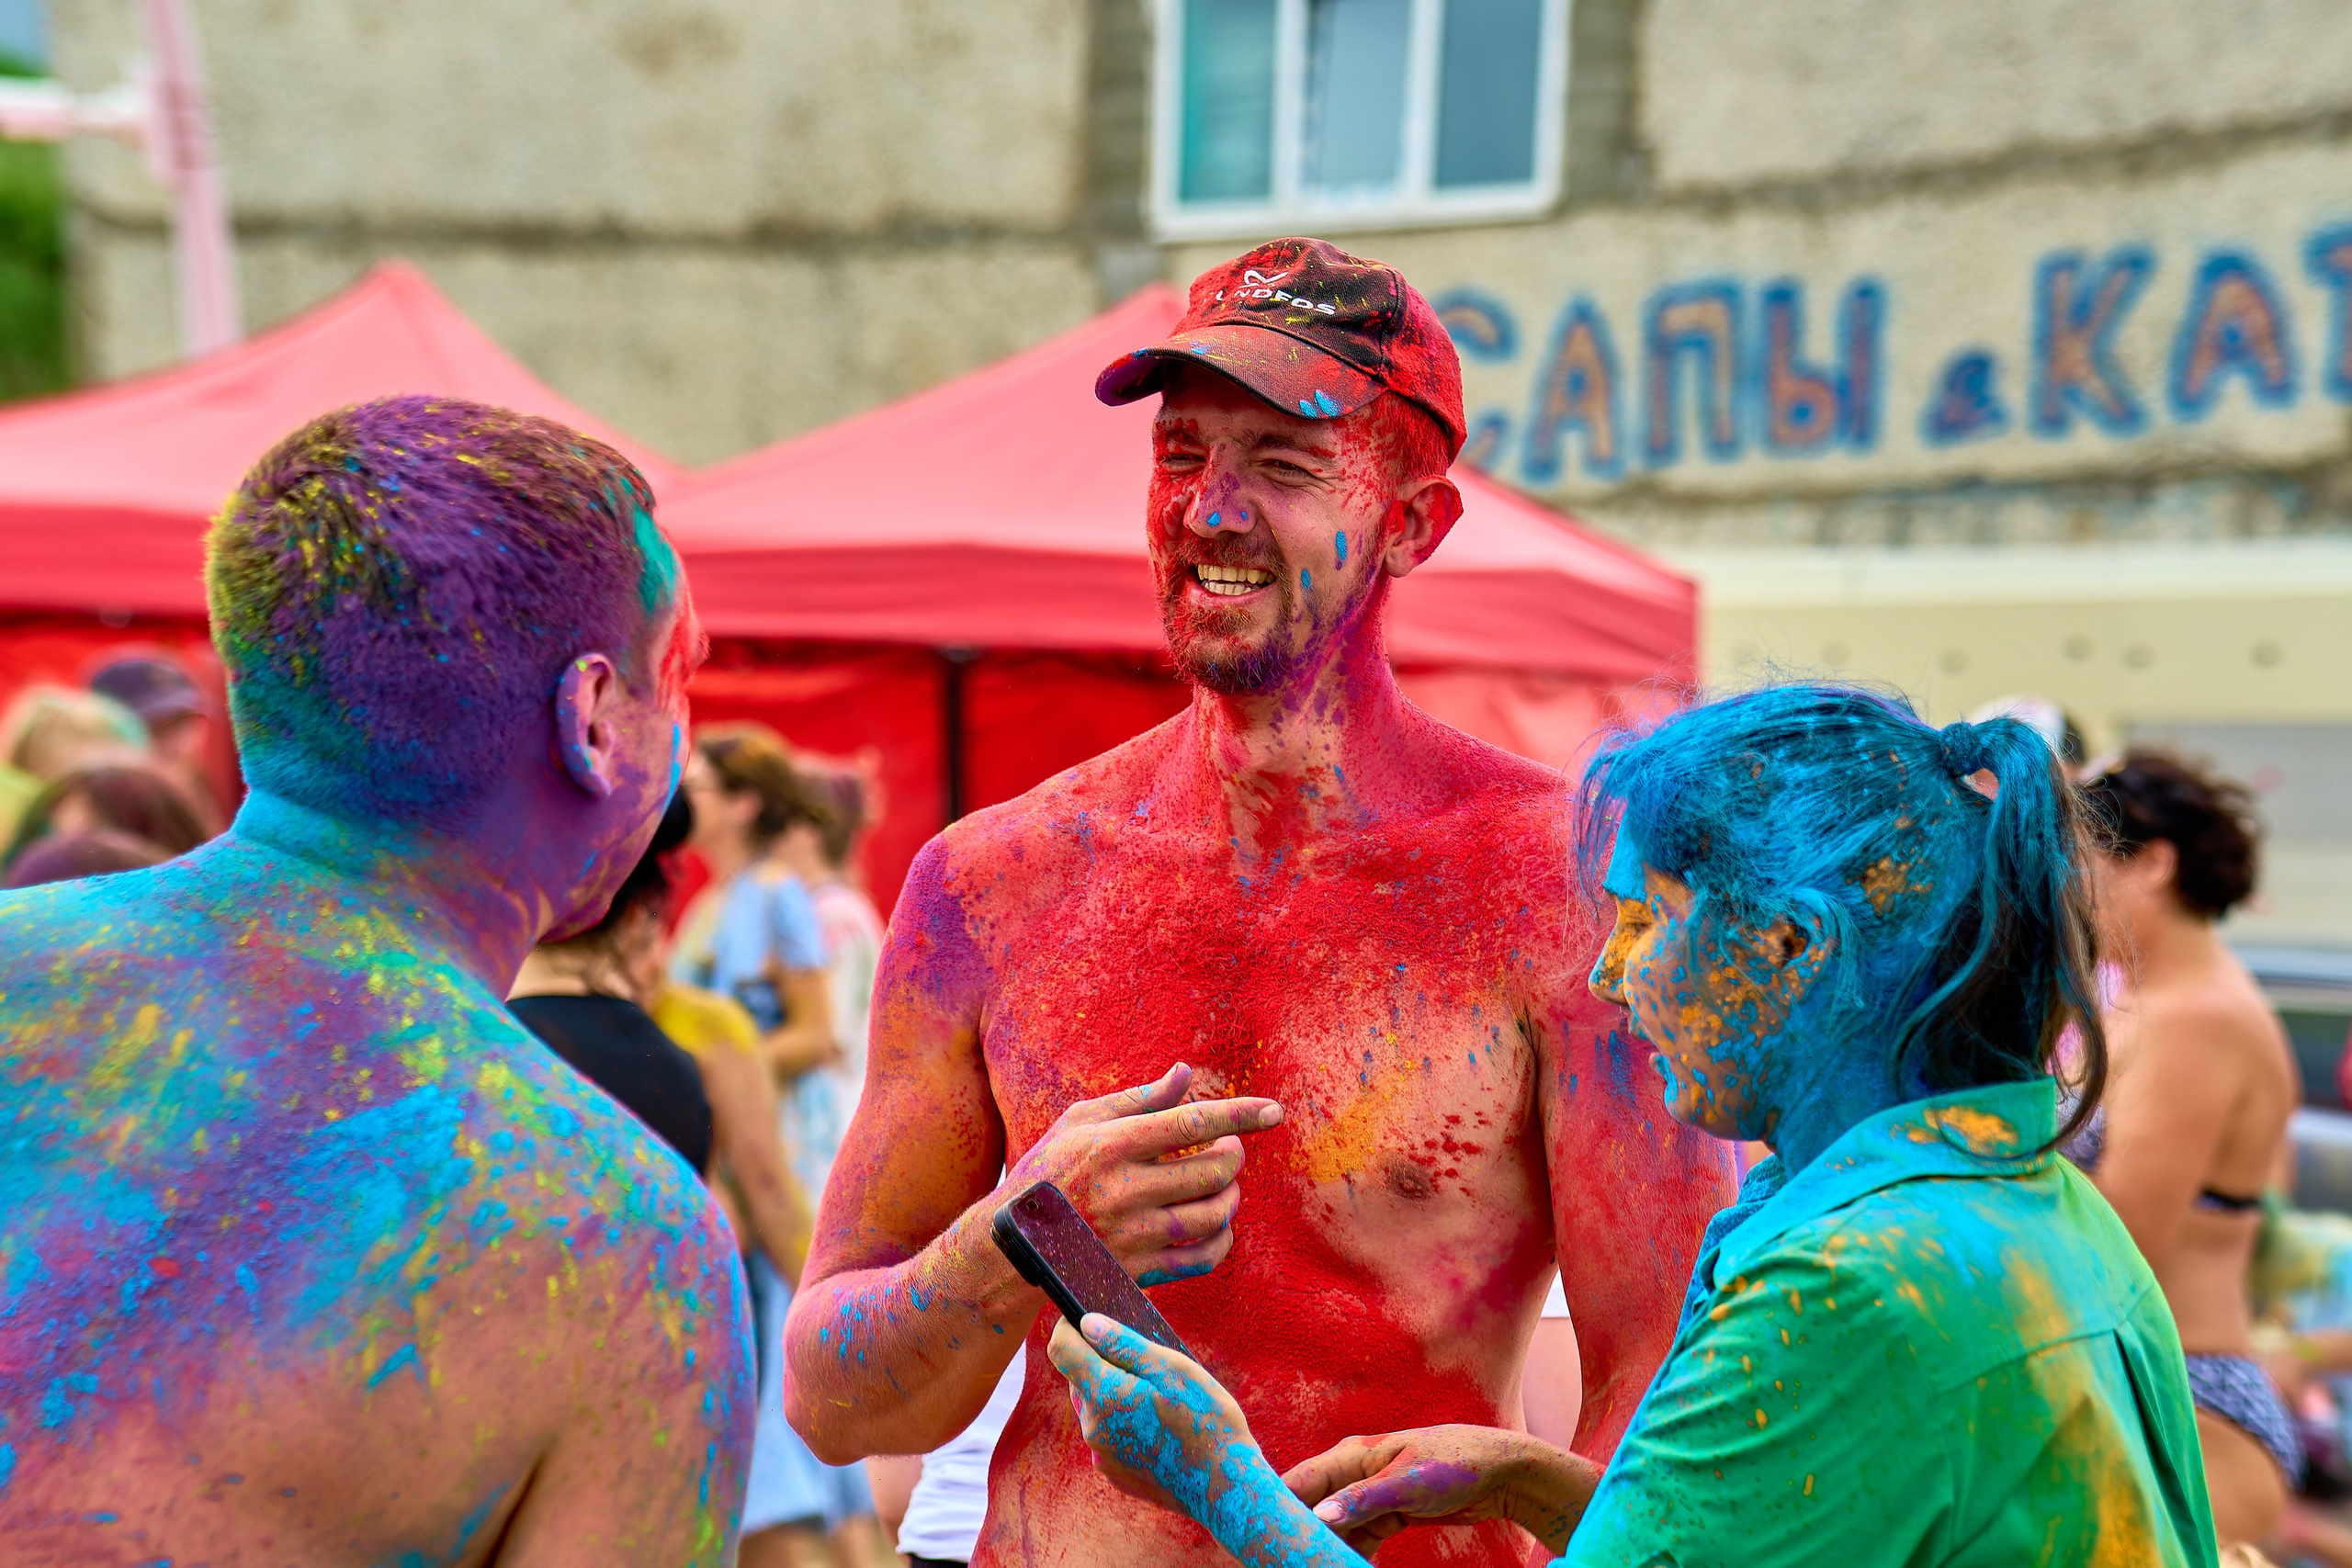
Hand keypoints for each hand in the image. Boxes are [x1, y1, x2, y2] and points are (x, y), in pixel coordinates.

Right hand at [1006, 1063, 1281, 1286]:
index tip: (1274, 1111)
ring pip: (1212, 1215)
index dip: (1239, 1115)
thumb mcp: (1079, 1122)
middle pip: (1211, 1172)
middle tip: (1230, 1147)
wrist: (1010, 1246)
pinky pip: (1201, 1257)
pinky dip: (1222, 1239)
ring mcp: (1132, 1235)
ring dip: (1230, 1195)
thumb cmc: (1047, 1170)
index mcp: (1111, 1145)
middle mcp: (1124, 1190)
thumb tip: (1186, 1074)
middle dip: (1234, 1155)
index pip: (1191, 1124)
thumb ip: (1138, 1099)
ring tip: (1223, 1182)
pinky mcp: (1137, 1271)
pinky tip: (1218, 1223)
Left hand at [1047, 1312, 1258, 1516]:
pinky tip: (1158, 1427)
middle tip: (1147, 1363)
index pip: (1061, 1349)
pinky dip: (1123, 1422)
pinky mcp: (1114, 1472)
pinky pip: (1107, 1434)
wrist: (1225, 1486)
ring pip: (1095, 1406)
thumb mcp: (1171, 1369)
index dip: (1070, 1326)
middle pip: (1080, 1377)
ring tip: (1159, 1398)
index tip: (1087, 1317)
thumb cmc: (1205, 1420)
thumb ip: (1124, 1344)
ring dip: (1115, 1393)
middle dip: (1102, 1362)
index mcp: (1103, 1394)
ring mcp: (1101, 1454)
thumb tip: (1087, 1323)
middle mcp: (1092, 1426)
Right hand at [1284, 1426, 1599, 1555]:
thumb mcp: (1409, 1482)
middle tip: (1282, 1561)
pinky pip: (1358, 1537)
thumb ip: (1364, 1499)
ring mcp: (1371, 1494)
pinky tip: (1346, 1567)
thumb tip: (1321, 1516)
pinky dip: (1351, 1554)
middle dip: (1299, 1533)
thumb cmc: (1456, 1463)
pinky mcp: (1388, 1514)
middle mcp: (1355, 1472)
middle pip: (1313, 1507)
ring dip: (1325, 1548)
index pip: (1301, 1481)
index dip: (1277, 1506)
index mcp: (1354, 1454)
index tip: (1259, 1534)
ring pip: (1334, 1526)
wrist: (1503, 1472)